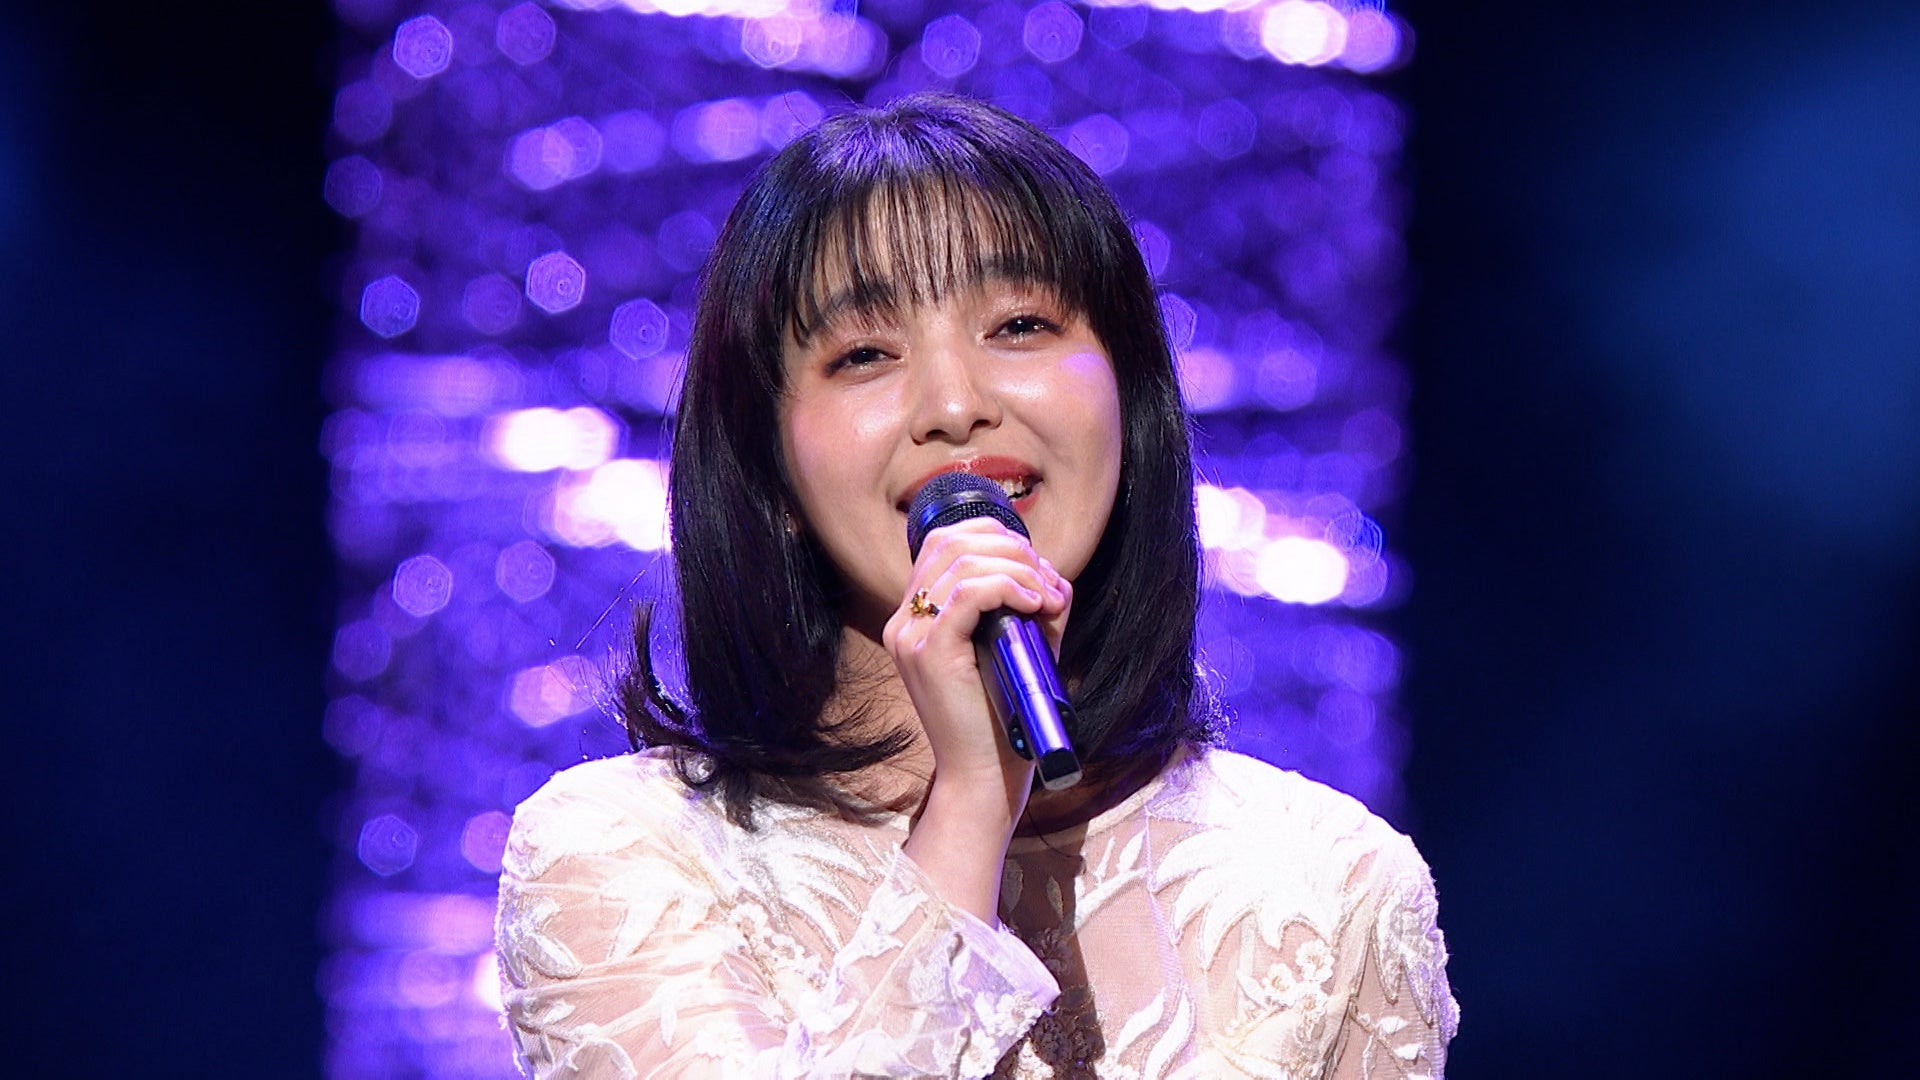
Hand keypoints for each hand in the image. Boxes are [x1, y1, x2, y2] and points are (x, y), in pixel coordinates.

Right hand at [884, 517, 1071, 921]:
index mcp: (916, 617)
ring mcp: (911, 635)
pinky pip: (970, 592)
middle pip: (951, 541)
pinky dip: (1010, 587)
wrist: (984, 778)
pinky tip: (1035, 605)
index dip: (995, 538)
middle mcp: (904, 621)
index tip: (1037, 567)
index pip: (944, 542)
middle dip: (1012, 549)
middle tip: (1048, 582)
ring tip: (1047, 598)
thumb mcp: (1018, 647)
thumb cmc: (1004, 718)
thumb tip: (1052, 572)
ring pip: (964, 561)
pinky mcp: (930, 652)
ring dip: (1019, 569)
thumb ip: (1030, 605)